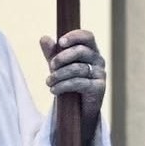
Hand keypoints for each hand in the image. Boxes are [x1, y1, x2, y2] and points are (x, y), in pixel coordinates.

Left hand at [40, 29, 105, 145]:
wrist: (78, 109)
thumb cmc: (69, 82)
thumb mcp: (58, 66)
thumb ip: (52, 53)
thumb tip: (44, 38)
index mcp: (90, 50)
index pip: (87, 36)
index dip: (74, 36)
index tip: (60, 42)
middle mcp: (98, 60)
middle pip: (81, 51)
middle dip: (62, 57)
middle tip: (50, 66)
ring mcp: (100, 74)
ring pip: (77, 68)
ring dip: (59, 75)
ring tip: (48, 82)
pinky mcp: (99, 88)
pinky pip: (79, 83)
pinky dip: (63, 86)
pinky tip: (53, 90)